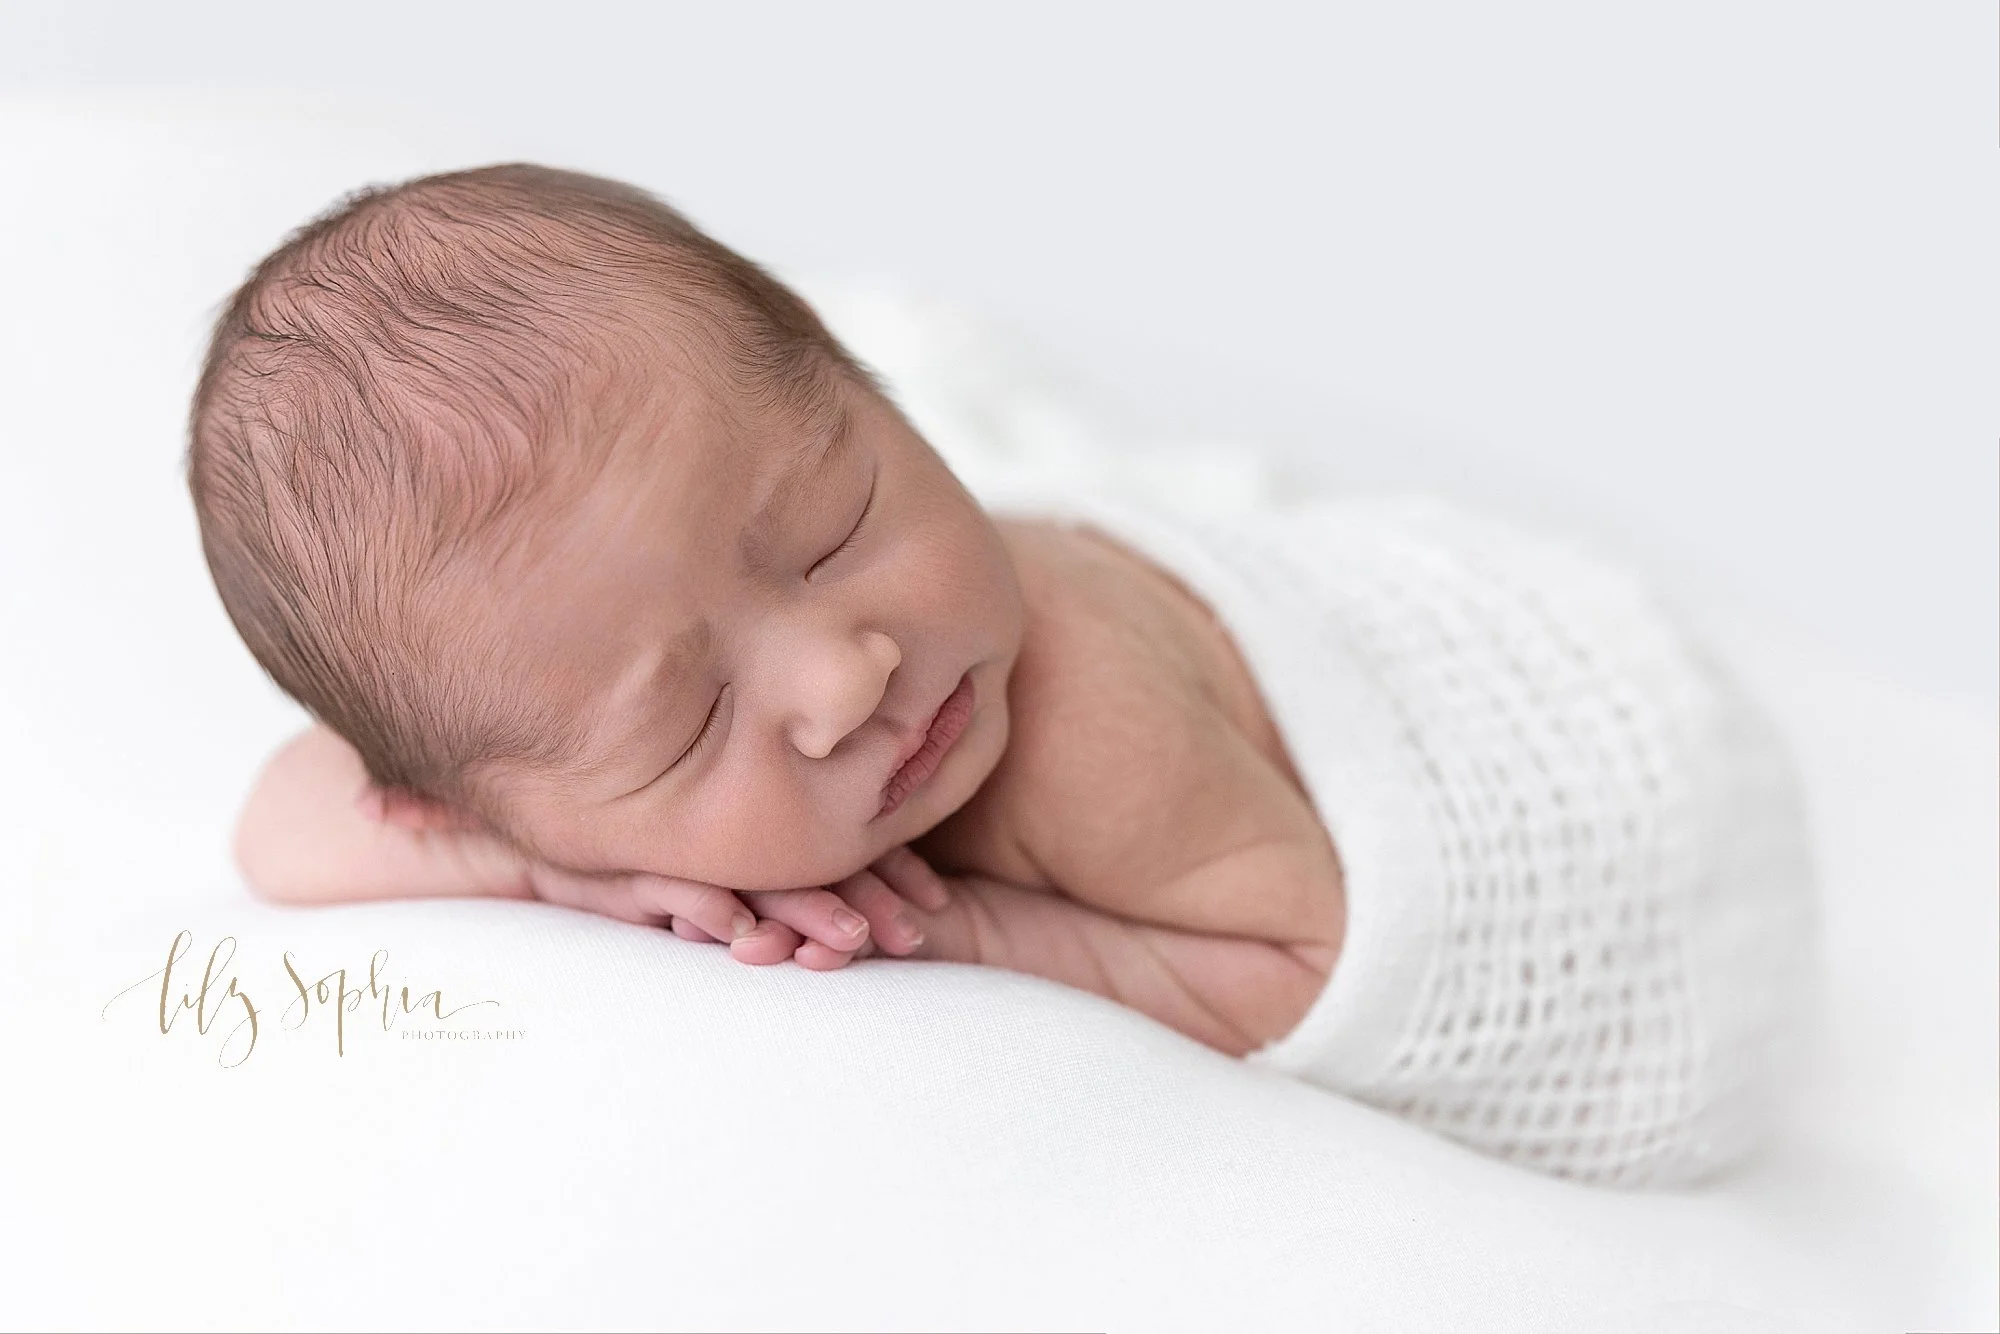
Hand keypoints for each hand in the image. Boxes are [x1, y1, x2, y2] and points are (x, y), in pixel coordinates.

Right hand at [518, 845, 949, 972]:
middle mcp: (719, 833)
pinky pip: (668, 884)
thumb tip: (853, 921)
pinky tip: (740, 933)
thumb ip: (766, 880)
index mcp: (751, 828)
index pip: (835, 844)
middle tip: (910, 936)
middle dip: (862, 900)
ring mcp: (672, 847)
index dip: (888, 870)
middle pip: (805, 862)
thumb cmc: (618, 851)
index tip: (935, 905)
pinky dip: (706, 907)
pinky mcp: (617, 865)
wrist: (510, 836)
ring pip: (750, 880)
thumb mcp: (700, 868)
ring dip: (801, 913)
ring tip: (848, 943)